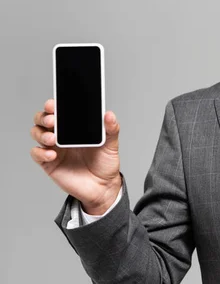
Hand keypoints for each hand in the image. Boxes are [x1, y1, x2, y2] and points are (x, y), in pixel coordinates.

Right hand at [30, 99, 121, 214]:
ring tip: (53, 139)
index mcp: (75, 127)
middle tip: (52, 120)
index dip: (53, 105)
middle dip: (44, 117)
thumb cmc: (105, 163)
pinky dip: (40, 152)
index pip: (60, 111)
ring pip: (37, 134)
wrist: (102, 187)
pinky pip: (37, 154)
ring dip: (41, 134)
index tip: (54, 104)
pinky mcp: (48, 163)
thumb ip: (111, 129)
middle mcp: (62, 135)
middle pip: (43, 119)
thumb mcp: (111, 144)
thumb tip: (109, 115)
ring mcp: (54, 148)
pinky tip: (51, 155)